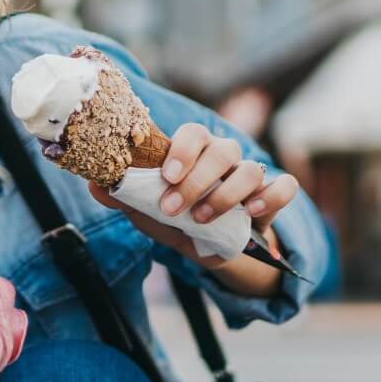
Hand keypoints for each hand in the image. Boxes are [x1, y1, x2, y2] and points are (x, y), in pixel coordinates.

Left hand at [87, 122, 298, 280]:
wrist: (205, 249)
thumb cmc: (174, 219)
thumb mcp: (146, 211)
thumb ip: (124, 196)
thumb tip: (94, 183)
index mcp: (194, 152)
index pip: (193, 133)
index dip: (182, 150)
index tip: (166, 177)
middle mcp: (224, 158)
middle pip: (222, 149)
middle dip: (197, 179)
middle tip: (174, 207)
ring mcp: (250, 176)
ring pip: (251, 168)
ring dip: (226, 194)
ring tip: (202, 217)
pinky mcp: (273, 197)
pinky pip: (285, 187)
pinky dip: (272, 196)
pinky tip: (253, 212)